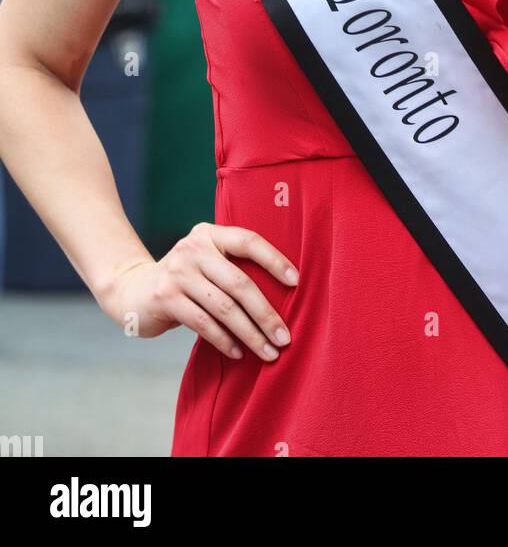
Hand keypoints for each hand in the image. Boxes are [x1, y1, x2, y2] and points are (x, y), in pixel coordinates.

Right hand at [98, 222, 299, 361]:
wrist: (133, 290)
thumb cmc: (186, 279)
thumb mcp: (206, 261)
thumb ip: (232, 266)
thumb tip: (283, 293)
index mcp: (210, 233)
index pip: (249, 241)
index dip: (274, 260)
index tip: (296, 282)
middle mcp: (193, 248)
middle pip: (240, 283)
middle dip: (266, 314)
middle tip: (285, 338)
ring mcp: (178, 272)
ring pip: (224, 308)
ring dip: (250, 334)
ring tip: (268, 352)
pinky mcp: (165, 298)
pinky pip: (204, 324)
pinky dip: (224, 341)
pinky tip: (239, 353)